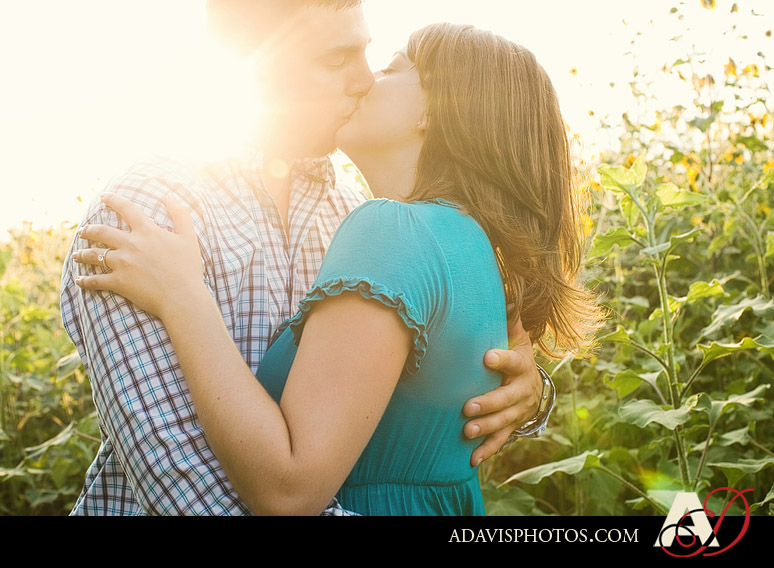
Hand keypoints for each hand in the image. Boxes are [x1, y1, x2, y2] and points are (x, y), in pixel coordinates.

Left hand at [73, 192, 206, 318]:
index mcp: (147, 231)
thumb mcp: (189, 238)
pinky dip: (85, 281)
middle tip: (82, 231)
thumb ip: (181, 215)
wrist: (182, 297)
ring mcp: (122, 263)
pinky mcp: (118, 282)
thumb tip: (171, 196)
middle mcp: (131, 244)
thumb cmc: (188, 268)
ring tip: (76, 254)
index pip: (126, 209)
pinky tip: (79, 281)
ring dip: (82, 254)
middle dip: (89, 230)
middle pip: (102, 232)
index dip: (113, 200)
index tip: (103, 196)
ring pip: (94, 254)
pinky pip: (96, 280)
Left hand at [463, 317, 540, 465]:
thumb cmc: (515, 355)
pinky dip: (487, 450)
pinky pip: (501, 440)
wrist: (534, 385)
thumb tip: (505, 292)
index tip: (486, 356)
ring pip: (505, 421)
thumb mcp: (515, 336)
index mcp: (522, 365)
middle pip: (508, 398)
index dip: (501, 359)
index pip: (513, 361)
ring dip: (486, 428)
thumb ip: (508, 319)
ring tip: (466, 431)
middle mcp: (523, 390)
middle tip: (467, 408)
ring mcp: (519, 411)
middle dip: (489, 403)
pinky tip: (472, 459)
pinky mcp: (512, 427)